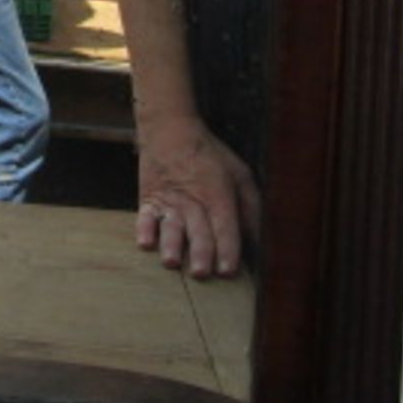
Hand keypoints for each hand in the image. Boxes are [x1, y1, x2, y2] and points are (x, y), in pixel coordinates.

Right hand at [134, 113, 261, 278]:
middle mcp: (193, 199)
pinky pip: (144, 216)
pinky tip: (145, 243)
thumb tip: (259, 240)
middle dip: (200, 252)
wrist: (170, 129)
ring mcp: (168, 199)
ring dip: (171, 244)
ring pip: (170, 225)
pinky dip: (144, 229)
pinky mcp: (148, 199)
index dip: (227, 249)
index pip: (224, 225)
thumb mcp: (239, 174)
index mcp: (218, 194)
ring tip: (171, 262)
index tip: (228, 271)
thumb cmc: (210, 155)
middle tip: (202, 273)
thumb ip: (250, 207)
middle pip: (197, 229)